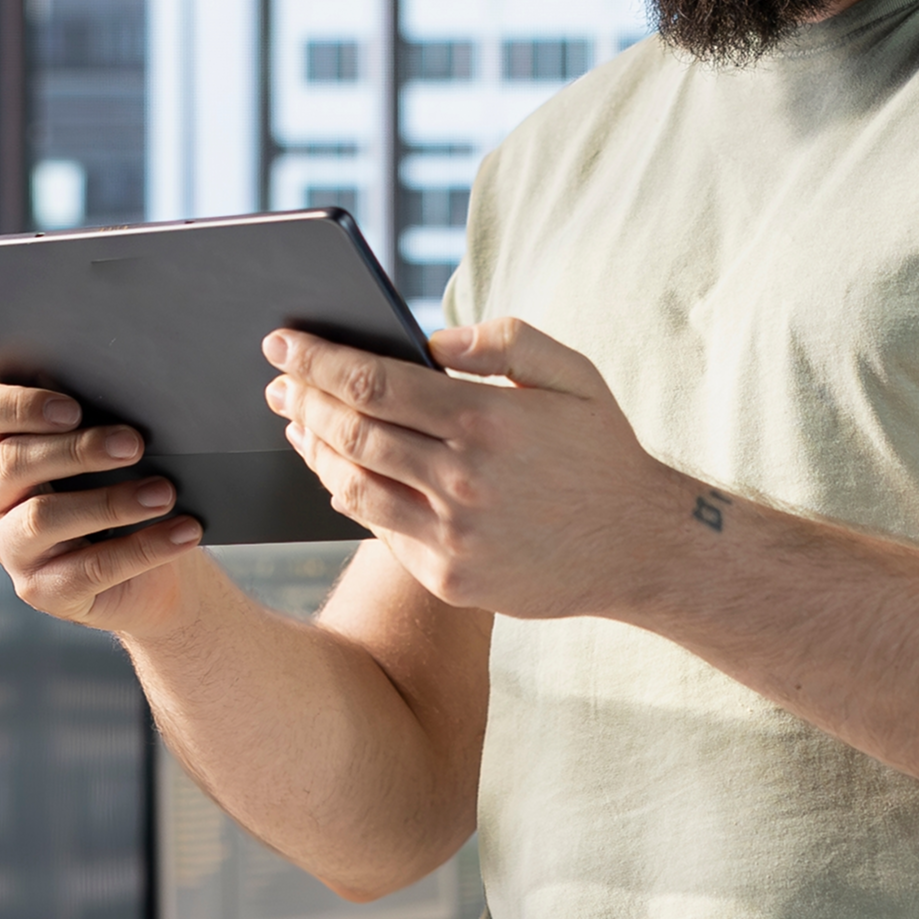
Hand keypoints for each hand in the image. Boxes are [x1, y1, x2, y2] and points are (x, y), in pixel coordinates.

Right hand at [0, 381, 209, 636]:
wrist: (148, 570)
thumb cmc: (123, 488)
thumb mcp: (107, 451)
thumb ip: (101, 421)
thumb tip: (137, 400)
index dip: (14, 405)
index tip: (72, 407)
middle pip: (11, 463)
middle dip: (77, 450)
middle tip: (134, 444)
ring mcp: (11, 548)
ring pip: (43, 518)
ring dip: (109, 502)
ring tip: (164, 493)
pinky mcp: (42, 591)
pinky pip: (88, 569)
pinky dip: (142, 548)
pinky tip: (183, 532)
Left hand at [267, 317, 701, 621]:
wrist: (642, 548)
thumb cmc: (600, 449)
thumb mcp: (572, 374)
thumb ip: (503, 340)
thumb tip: (429, 340)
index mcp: (486, 419)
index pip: (372, 381)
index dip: (317, 359)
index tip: (282, 340)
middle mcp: (462, 480)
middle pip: (351, 432)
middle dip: (302, 400)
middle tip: (276, 381)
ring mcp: (453, 536)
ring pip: (353, 486)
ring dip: (314, 451)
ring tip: (296, 423)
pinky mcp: (450, 579)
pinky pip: (380, 531)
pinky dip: (349, 497)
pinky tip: (336, 475)